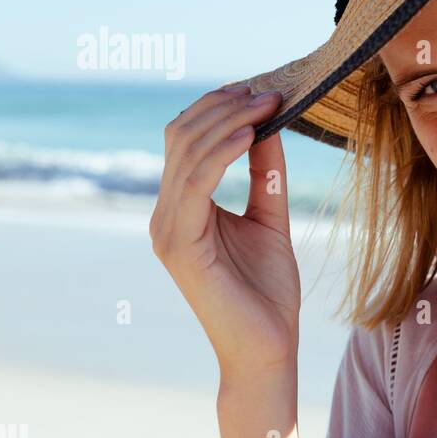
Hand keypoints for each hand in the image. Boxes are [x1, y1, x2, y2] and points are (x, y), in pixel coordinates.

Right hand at [149, 84, 300, 384]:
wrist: (268, 348)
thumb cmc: (268, 292)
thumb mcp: (271, 218)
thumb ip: (266, 174)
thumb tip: (269, 124)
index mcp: (183, 207)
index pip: (188, 140)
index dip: (220, 108)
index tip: (263, 89)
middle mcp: (166, 214)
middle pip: (183, 137)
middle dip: (225, 106)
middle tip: (270, 90)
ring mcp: (167, 229)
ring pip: (187, 153)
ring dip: (229, 121)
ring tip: (267, 103)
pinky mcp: (179, 245)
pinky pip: (195, 184)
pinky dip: (221, 153)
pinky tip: (250, 135)